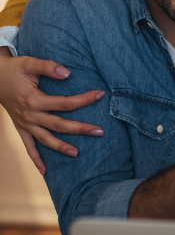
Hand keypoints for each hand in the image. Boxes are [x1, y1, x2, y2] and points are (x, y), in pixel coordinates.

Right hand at [0, 48, 104, 173]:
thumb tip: (67, 73)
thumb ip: (48, 67)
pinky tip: (45, 172)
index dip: (83, 99)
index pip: (64, 103)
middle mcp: (29, 115)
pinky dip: (36, 160)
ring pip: (46, 139)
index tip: (100, 94)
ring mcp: (25, 124)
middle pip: (59, 124)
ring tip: (77, 154)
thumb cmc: (14, 69)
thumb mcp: (29, 63)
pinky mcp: (21, 128)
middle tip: (99, 132)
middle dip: (80, 128)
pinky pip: (29, 147)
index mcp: (33, 100)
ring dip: (61, 147)